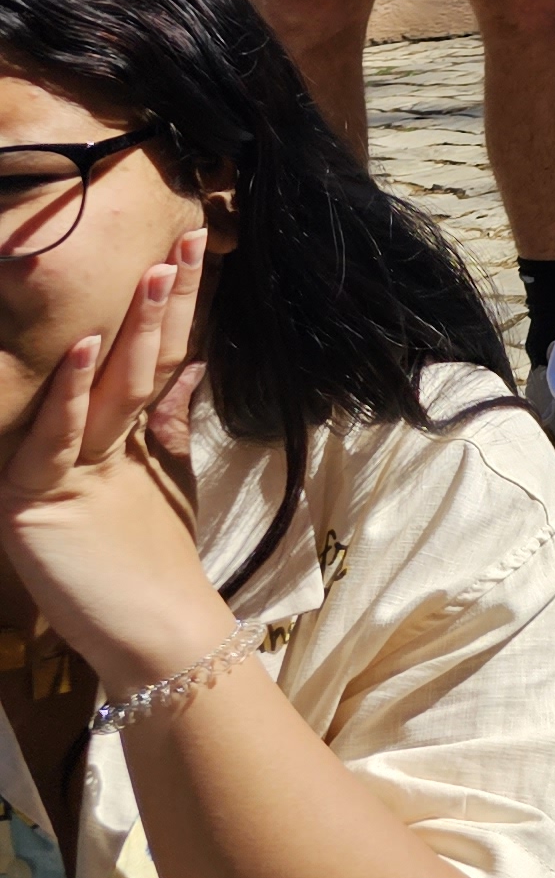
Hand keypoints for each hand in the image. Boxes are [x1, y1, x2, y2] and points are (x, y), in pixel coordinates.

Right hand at [0, 233, 242, 693]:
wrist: (149, 634)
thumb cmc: (154, 559)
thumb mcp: (163, 474)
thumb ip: (167, 420)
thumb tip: (194, 362)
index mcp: (107, 437)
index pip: (151, 359)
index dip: (176, 307)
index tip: (200, 249)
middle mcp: (72, 446)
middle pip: (124, 365)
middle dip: (156, 305)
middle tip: (182, 242)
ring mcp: (48, 473)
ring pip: (96, 391)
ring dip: (130, 331)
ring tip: (155, 274)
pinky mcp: (30, 504)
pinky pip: (55, 441)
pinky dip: (72, 393)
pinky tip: (91, 346)